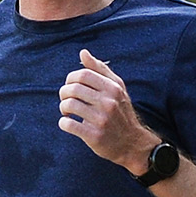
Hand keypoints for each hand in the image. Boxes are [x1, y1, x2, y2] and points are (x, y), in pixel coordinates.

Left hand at [57, 49, 162, 176]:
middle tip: (66, 99)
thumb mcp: (116, 88)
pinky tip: (69, 123)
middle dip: (64, 93)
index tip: (70, 86)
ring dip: (63, 108)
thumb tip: (83, 53)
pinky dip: (63, 122)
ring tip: (67, 112)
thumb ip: (100, 70)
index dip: (71, 78)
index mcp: (113, 88)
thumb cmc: (121, 112)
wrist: (132, 143)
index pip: (83, 75)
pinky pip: (68, 124)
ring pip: (68, 105)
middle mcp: (108, 102)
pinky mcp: (94, 136)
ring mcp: (101, 120)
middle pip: (73, 89)